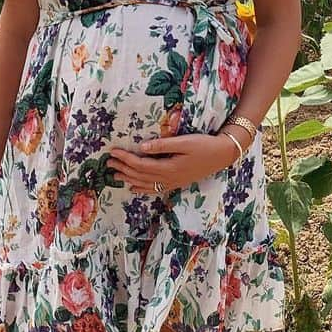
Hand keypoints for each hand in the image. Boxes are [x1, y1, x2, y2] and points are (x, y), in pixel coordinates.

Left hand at [106, 131, 251, 195]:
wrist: (222, 155)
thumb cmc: (204, 145)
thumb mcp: (184, 142)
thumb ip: (163, 145)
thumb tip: (142, 147)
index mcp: (169, 168)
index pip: (140, 164)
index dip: (125, 158)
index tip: (113, 151)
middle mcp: (169, 178)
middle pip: (140, 175)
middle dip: (123, 169)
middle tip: (109, 162)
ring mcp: (173, 183)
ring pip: (146, 184)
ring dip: (129, 179)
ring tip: (115, 175)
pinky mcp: (176, 182)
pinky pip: (155, 189)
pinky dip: (142, 189)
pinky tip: (134, 188)